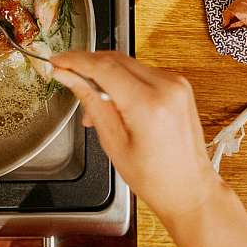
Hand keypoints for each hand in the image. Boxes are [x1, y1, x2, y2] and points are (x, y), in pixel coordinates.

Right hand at [51, 51, 220, 222]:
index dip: (75, 60)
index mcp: (149, 104)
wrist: (189, 187)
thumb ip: (91, 102)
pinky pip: (141, 72)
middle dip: (87, 65)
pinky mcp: (178, 84)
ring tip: (93, 106)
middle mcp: (166, 87)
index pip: (104, 67)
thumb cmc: (155, 177)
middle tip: (65, 76)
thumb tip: (69, 77)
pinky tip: (114, 103)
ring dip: (104, 74)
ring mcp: (175, 83)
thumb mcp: (113, 143)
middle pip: (115, 59)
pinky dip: (122, 80)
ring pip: (127, 63)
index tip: (57, 61)